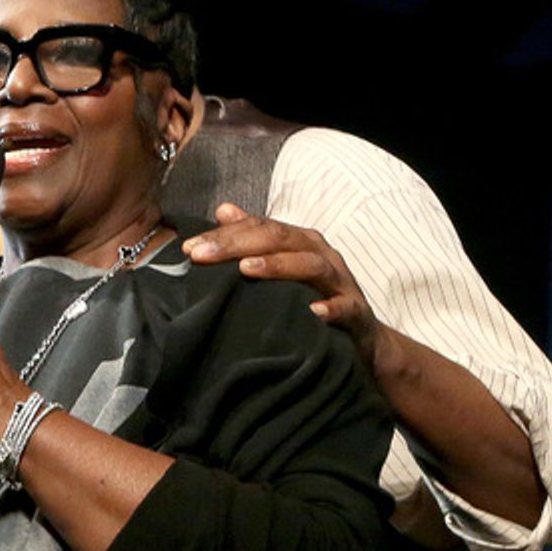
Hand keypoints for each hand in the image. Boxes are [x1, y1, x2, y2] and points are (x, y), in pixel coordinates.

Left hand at [183, 203, 379, 367]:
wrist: (363, 340)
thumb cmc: (314, 300)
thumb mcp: (284, 268)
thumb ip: (255, 240)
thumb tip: (223, 210)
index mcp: (299, 243)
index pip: (259, 228)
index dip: (224, 234)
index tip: (189, 248)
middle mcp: (320, 254)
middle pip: (279, 239)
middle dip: (238, 244)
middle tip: (201, 255)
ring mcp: (340, 281)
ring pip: (310, 265)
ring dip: (278, 266)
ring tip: (245, 271)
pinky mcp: (356, 312)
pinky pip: (345, 307)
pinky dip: (330, 309)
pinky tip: (313, 312)